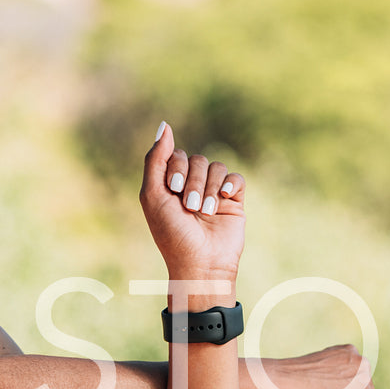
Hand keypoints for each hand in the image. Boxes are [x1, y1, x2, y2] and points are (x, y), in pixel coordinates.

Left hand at [139, 123, 245, 281]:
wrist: (201, 264)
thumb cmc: (172, 234)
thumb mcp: (153, 195)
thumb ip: (155, 159)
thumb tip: (165, 124)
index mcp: (169, 184)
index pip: (176, 154)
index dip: (176, 168)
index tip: (173, 190)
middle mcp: (191, 185)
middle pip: (197, 159)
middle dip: (193, 183)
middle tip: (189, 208)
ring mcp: (214, 192)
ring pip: (217, 167)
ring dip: (209, 189)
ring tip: (205, 212)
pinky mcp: (234, 200)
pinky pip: (236, 178)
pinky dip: (230, 186)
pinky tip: (224, 201)